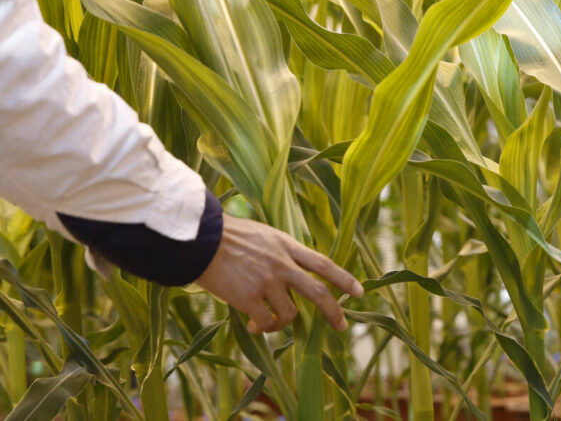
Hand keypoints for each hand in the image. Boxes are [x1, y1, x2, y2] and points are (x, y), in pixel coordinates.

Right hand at [195, 214, 362, 332]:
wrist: (200, 241)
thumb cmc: (226, 236)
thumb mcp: (262, 235)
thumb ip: (281, 251)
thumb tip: (292, 270)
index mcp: (286, 245)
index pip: (322, 263)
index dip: (343, 278)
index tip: (359, 291)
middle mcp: (281, 264)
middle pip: (317, 291)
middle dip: (334, 311)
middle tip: (343, 326)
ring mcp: (266, 281)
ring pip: (289, 314)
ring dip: (281, 324)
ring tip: (268, 324)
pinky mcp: (248, 297)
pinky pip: (265, 322)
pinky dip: (262, 328)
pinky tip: (253, 327)